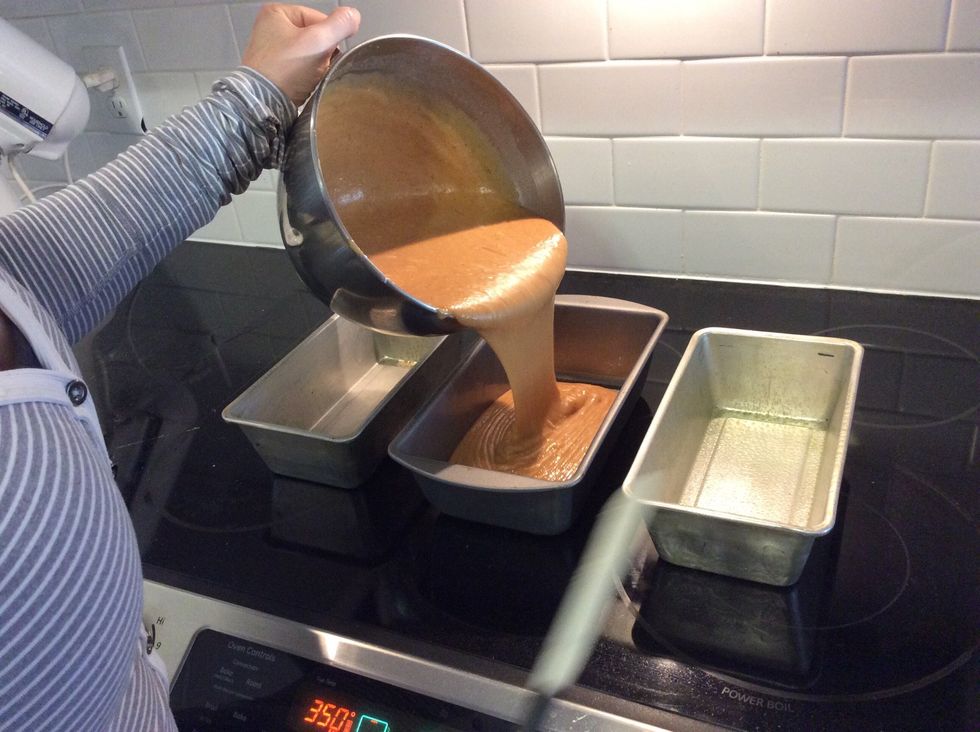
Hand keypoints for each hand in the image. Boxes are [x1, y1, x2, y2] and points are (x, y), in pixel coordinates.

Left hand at [242, 4, 360, 104]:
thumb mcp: (318, 42)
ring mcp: (271, 51)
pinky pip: (300, 69)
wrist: (264, 104)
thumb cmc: (285, 70)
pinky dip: (307, 77)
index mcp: (278, 13)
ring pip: (310, 54)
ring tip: (311, 77)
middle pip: (315, 37)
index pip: (320, 19)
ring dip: (317, 67)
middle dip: (323, 54)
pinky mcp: (274, 71)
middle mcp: (271, 29)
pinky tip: (304, 84)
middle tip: (318, 66)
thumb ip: (340, 25)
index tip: (328, 53)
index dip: (330, 37)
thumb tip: (353, 16)